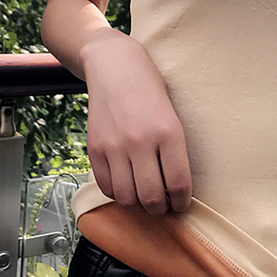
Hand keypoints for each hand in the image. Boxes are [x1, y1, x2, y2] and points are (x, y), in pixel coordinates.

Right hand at [80, 29, 191, 215]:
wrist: (115, 66)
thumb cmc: (151, 90)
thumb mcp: (173, 116)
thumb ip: (174, 150)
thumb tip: (175, 189)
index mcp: (168, 132)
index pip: (178, 184)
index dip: (181, 202)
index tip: (181, 205)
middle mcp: (141, 141)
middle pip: (151, 197)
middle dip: (160, 210)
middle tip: (163, 207)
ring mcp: (115, 146)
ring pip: (127, 197)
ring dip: (138, 206)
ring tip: (145, 200)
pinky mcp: (95, 148)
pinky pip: (106, 186)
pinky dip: (117, 194)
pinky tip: (126, 187)